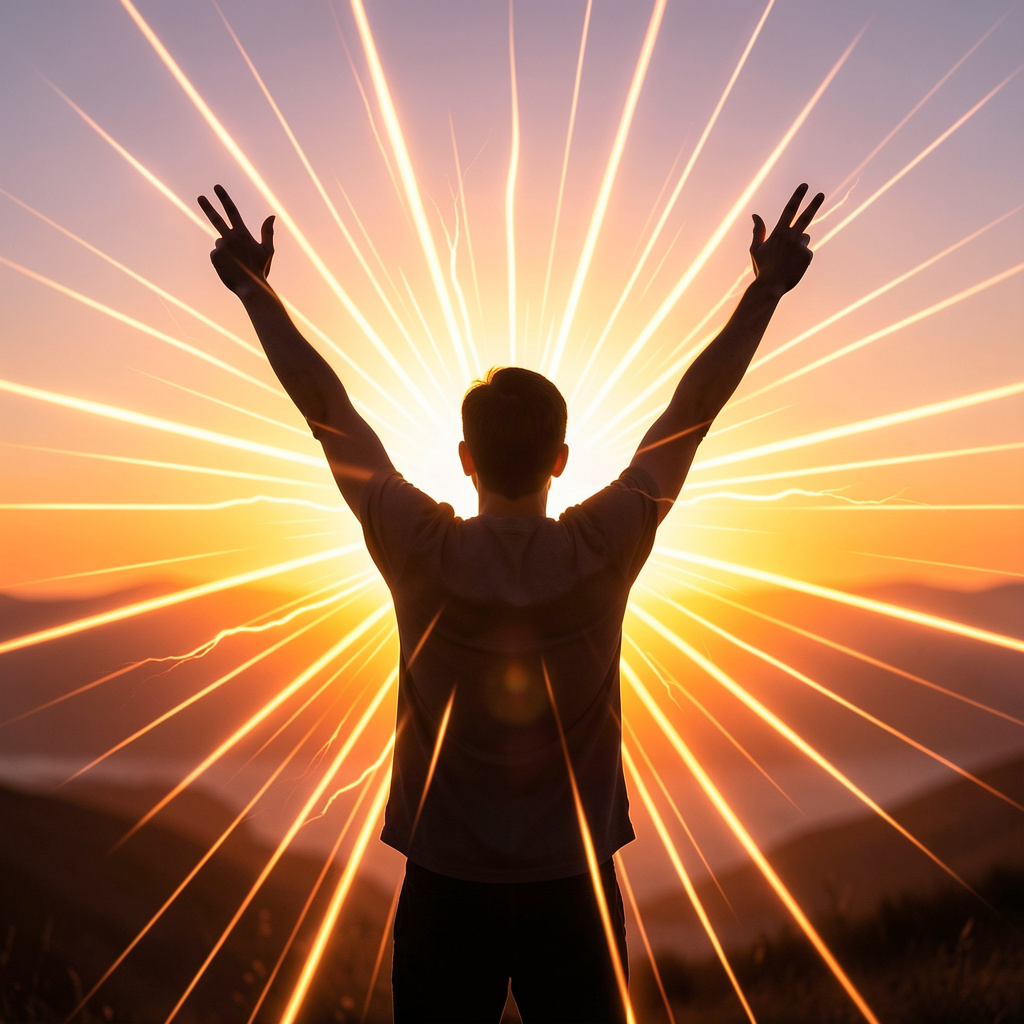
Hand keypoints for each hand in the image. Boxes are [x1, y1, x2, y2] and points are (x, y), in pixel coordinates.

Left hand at [197, 184, 274, 297]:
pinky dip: (221, 260)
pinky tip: (229, 268)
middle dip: (208, 206)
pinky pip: (216, 254)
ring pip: (220, 243)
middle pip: (216, 218)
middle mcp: (230, 238)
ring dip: (226, 250)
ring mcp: (221, 247)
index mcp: (243, 234)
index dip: (224, 198)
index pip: (232, 211)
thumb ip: (267, 232)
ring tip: (236, 264)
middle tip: (200, 197)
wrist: (251, 287)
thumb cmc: (260, 270)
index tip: (216, 188)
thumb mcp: (268, 251)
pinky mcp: (214, 256)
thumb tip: (272, 216)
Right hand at [750, 183, 823, 297]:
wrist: (770, 286)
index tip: (804, 186)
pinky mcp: (807, 256)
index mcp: (779, 233)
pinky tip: (793, 267)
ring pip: (805, 239)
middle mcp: (791, 237)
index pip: (790, 210)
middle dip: (814, 204)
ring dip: (799, 245)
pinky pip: (807, 253)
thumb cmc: (762, 268)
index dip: (797, 196)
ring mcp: (800, 247)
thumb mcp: (756, 249)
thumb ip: (758, 231)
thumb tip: (755, 215)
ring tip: (788, 259)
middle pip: (806, 217)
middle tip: (821, 194)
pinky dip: (802, 258)